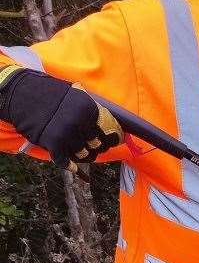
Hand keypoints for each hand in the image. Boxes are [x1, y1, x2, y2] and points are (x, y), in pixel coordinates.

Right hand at [0, 65, 122, 169]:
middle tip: (93, 148)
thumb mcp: (77, 95)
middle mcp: (81, 123)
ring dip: (82, 155)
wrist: (23, 95)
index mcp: (90, 110)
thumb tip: (112, 124)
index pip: (109, 134)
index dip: (111, 141)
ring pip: (83, 155)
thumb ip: (92, 109)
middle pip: (97, 146)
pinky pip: (66, 161)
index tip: (111, 143)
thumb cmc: (52, 94)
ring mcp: (67, 134)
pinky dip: (69, 166)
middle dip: (96, 148)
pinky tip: (72, 167)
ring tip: (79, 152)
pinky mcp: (54, 144)